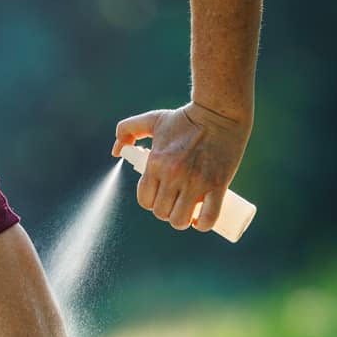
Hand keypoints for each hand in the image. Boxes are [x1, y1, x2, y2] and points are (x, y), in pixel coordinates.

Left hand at [112, 101, 251, 231]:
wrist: (220, 112)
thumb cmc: (185, 118)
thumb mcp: (153, 120)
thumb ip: (128, 129)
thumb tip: (116, 151)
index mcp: (156, 163)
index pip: (145, 200)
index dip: (151, 202)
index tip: (160, 196)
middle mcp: (173, 175)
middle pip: (161, 212)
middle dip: (166, 212)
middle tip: (176, 203)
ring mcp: (196, 181)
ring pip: (181, 219)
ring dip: (182, 221)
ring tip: (188, 214)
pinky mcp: (218, 184)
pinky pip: (208, 217)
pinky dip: (203, 224)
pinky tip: (201, 221)